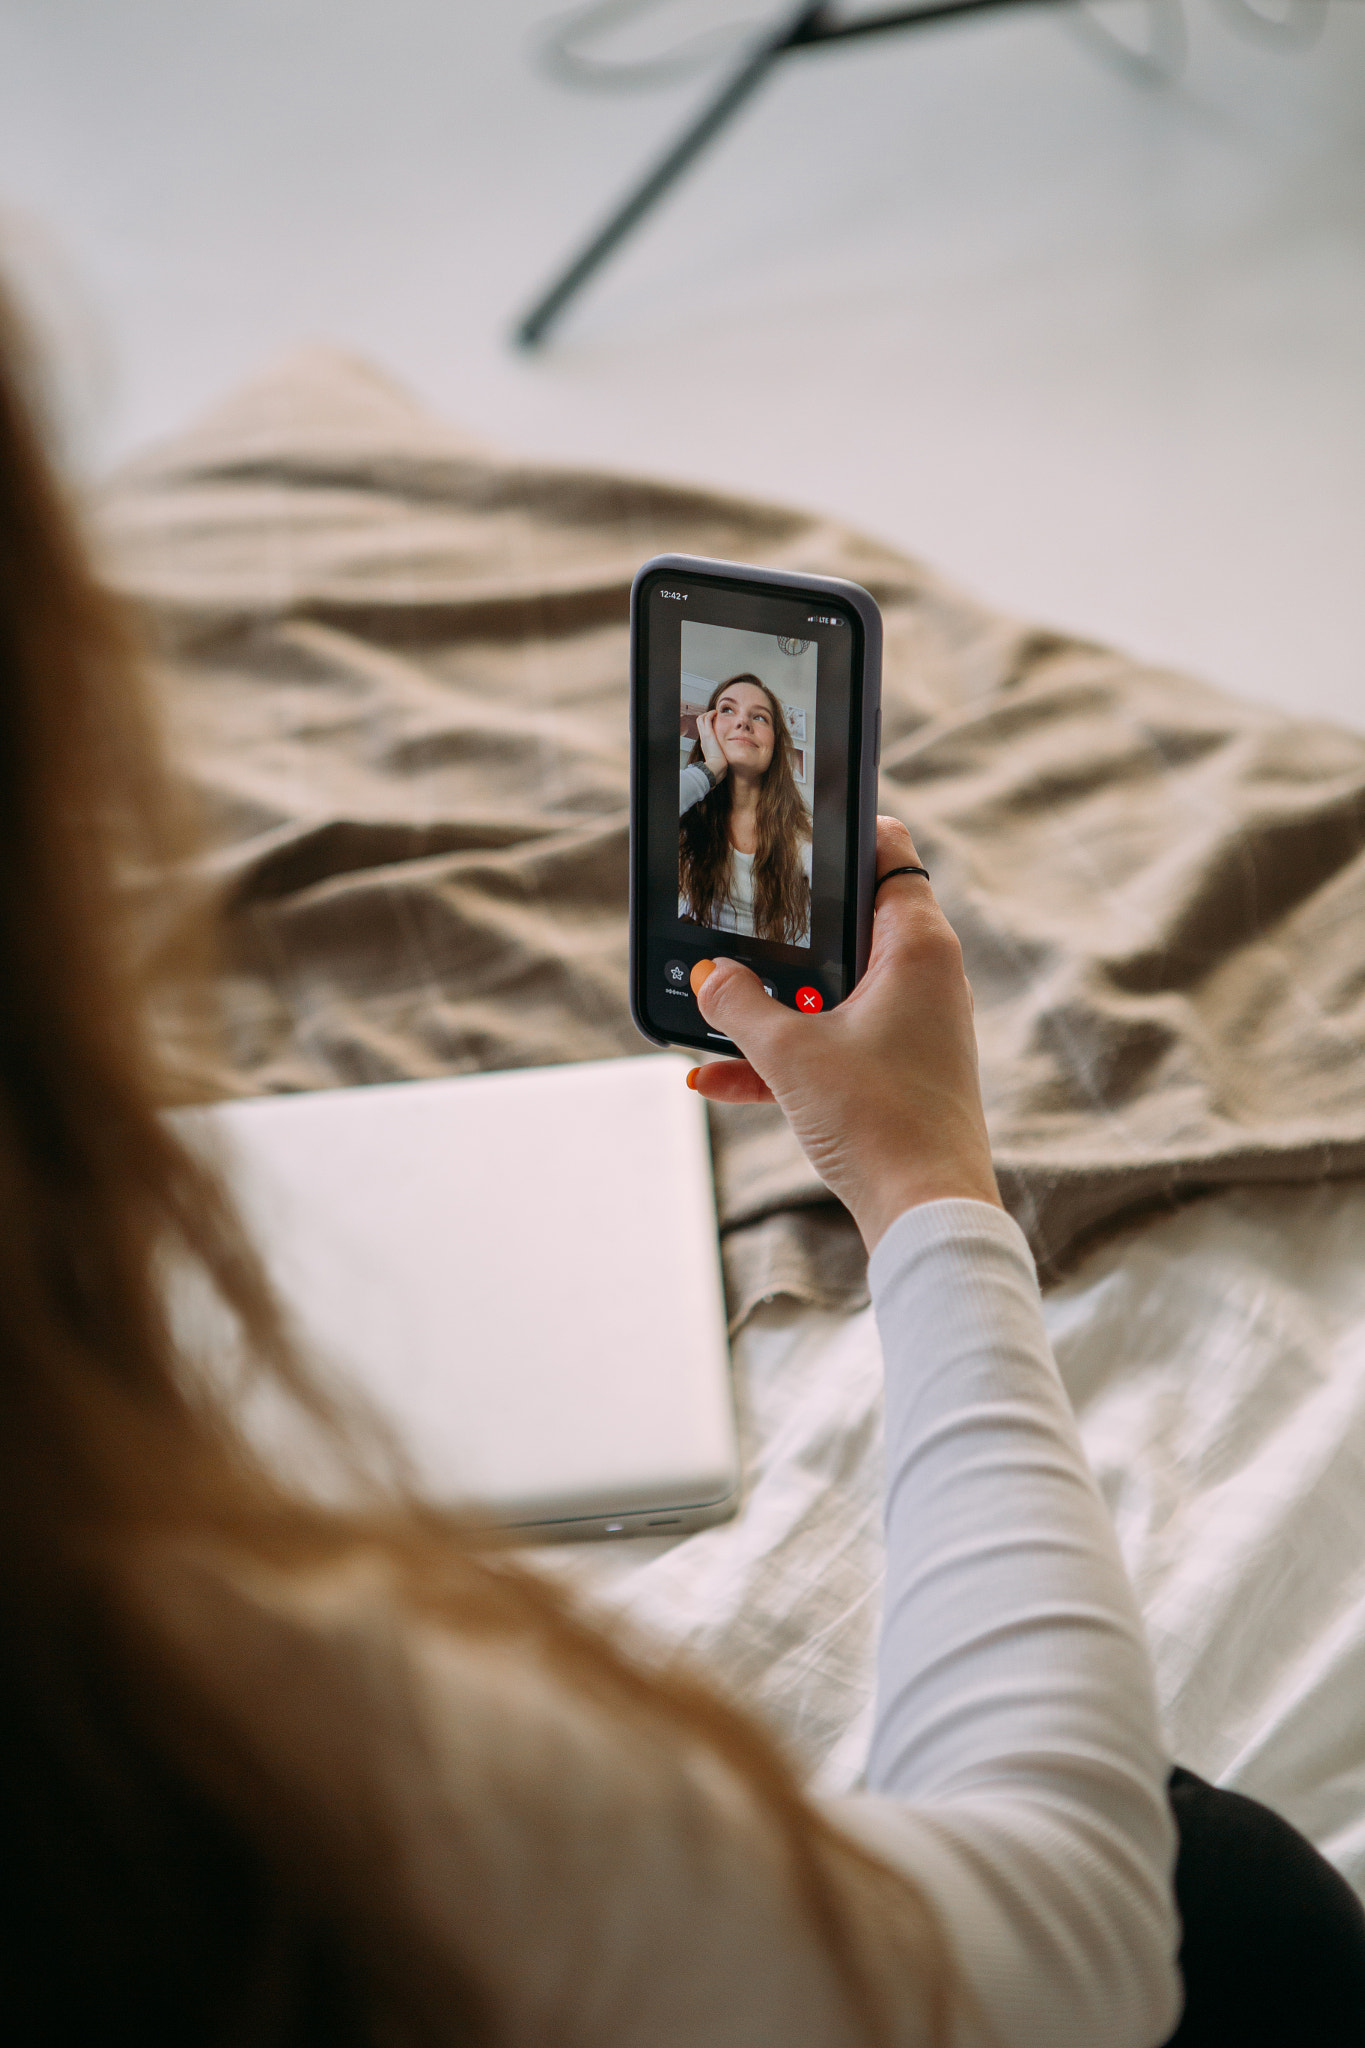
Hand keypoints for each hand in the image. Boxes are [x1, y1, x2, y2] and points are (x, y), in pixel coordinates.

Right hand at [687, 818, 1001, 1251]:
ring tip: (710, 1006)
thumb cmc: (877, 1121)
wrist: (925, 1212)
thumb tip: (706, 976)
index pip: (888, 854)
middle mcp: (924, 977)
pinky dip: (785, 1054)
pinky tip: (714, 1080)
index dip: (840, 835)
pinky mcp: (898, 1071)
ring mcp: (912, 1026)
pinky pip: (833, 1042)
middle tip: (732, 915)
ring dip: (773, 1002)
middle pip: (849, 923)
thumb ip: (737, 1005)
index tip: (790, 829)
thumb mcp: (788, 1053)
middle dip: (784, 931)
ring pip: (833, 989)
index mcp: (917, 947)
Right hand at [695, 709, 727, 781]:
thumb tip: (725, 759)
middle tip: (714, 715)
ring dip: (708, 713)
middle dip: (706, 716)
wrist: (716, 767)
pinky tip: (716, 713)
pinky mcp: (708, 734)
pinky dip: (710, 714)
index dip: (707, 724)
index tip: (715, 722)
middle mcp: (703, 738)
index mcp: (705, 744)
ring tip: (715, 713)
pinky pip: (707, 719)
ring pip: (701, 719)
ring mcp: (705, 736)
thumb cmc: (719, 765)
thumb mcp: (719, 758)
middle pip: (699, 722)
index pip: (703, 730)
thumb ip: (721, 755)